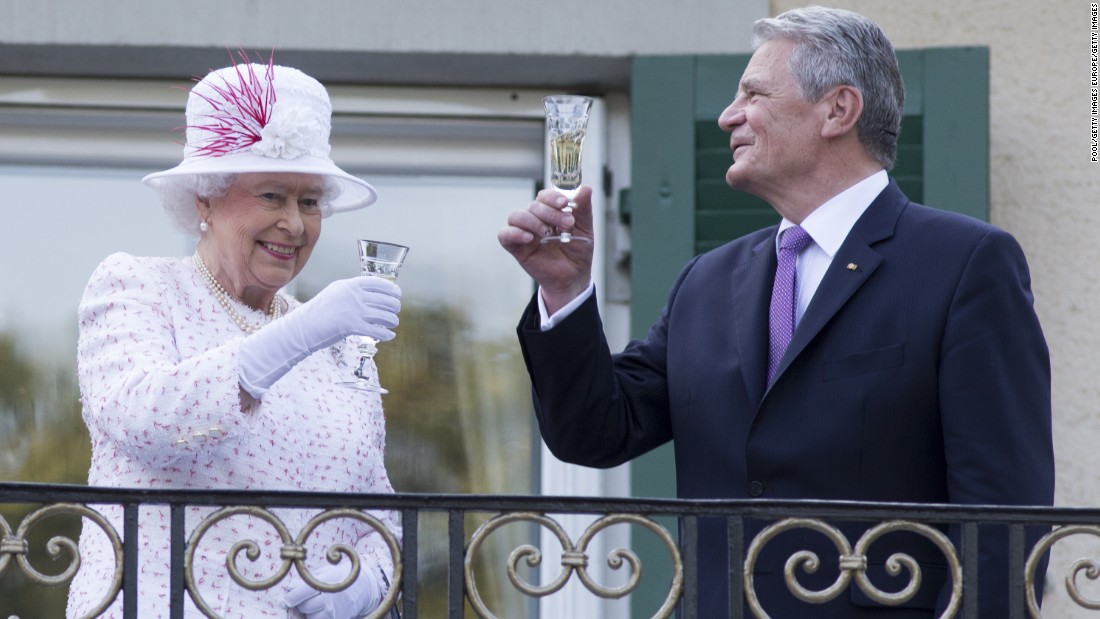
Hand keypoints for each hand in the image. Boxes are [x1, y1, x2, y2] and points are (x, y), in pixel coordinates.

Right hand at [239, 276, 400, 396]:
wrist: (303, 327)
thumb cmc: (318, 312)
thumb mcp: (334, 294)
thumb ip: (351, 292)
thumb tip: (371, 296)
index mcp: (348, 285)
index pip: (376, 282)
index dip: (390, 288)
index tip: (397, 292)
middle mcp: (352, 295)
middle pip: (383, 299)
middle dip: (394, 305)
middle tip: (396, 310)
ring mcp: (353, 310)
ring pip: (382, 315)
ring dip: (392, 320)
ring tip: (394, 323)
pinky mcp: (352, 326)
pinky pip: (376, 330)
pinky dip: (386, 334)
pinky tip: (390, 335)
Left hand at [285, 560, 384, 618]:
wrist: (364, 586)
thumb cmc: (340, 576)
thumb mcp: (326, 572)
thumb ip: (308, 580)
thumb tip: (289, 589)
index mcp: (325, 582)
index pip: (298, 594)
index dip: (290, 597)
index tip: (288, 598)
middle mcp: (330, 598)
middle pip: (304, 607)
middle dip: (301, 603)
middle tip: (304, 599)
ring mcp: (335, 611)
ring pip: (311, 617)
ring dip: (310, 612)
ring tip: (316, 603)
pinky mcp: (338, 618)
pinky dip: (318, 617)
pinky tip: (322, 610)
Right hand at [498, 186, 593, 313]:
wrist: (574, 277)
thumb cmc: (577, 251)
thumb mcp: (585, 229)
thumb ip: (583, 209)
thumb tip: (585, 188)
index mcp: (550, 212)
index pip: (544, 196)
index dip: (552, 196)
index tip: (564, 203)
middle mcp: (535, 219)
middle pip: (533, 205)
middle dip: (550, 213)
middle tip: (567, 224)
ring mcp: (524, 233)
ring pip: (516, 216)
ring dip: (532, 221)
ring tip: (548, 233)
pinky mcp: (516, 248)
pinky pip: (504, 235)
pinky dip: (514, 233)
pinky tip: (529, 238)